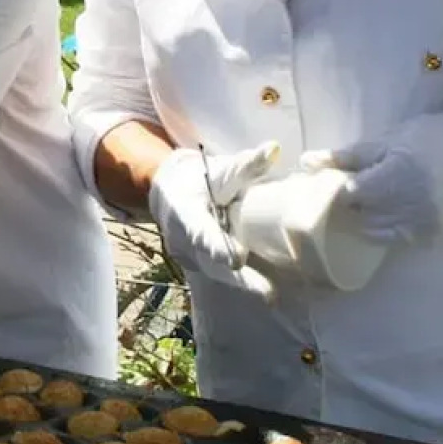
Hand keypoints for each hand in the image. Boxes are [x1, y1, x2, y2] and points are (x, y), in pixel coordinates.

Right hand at [149, 141, 279, 300]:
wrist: (168, 192)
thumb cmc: (198, 180)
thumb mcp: (218, 170)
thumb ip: (245, 165)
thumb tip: (273, 149)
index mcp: (184, 212)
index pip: (201, 232)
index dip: (218, 247)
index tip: (237, 259)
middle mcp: (182, 240)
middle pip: (211, 262)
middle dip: (239, 278)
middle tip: (266, 291)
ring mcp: (187, 256)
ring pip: (215, 272)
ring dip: (242, 284)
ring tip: (269, 294)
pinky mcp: (197, 264)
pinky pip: (217, 274)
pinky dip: (238, 281)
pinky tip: (262, 288)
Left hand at [303, 112, 442, 246]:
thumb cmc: (421, 140)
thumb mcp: (381, 142)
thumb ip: (344, 156)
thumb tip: (306, 161)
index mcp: (396, 175)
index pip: (351, 195)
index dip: (338, 191)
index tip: (333, 184)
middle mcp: (410, 202)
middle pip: (361, 215)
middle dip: (349, 206)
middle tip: (350, 194)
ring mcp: (421, 221)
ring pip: (374, 231)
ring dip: (364, 219)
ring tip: (367, 203)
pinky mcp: (428, 232)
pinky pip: (394, 238)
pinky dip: (384, 229)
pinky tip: (385, 214)